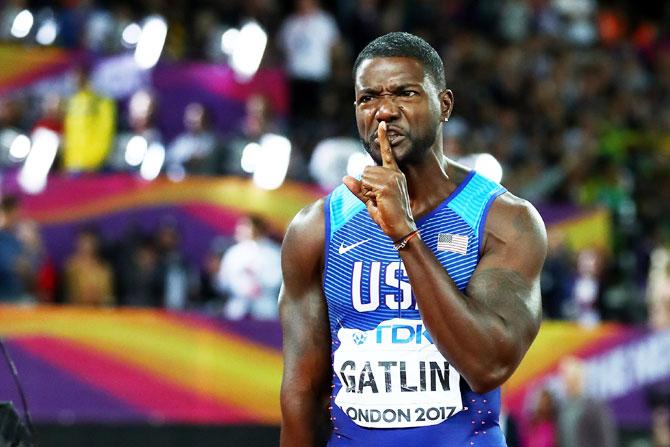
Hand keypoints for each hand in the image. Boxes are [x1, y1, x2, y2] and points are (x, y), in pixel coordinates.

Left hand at [343, 121, 415, 239]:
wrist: (401, 228)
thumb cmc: (387, 216)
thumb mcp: (370, 200)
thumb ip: (358, 189)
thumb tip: (345, 177)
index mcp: (394, 174)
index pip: (387, 153)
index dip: (384, 138)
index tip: (382, 124)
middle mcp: (395, 174)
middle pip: (366, 169)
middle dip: (366, 186)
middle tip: (378, 199)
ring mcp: (392, 179)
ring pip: (365, 176)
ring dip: (367, 191)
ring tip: (380, 201)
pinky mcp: (387, 186)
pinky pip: (366, 184)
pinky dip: (368, 195)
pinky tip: (379, 202)